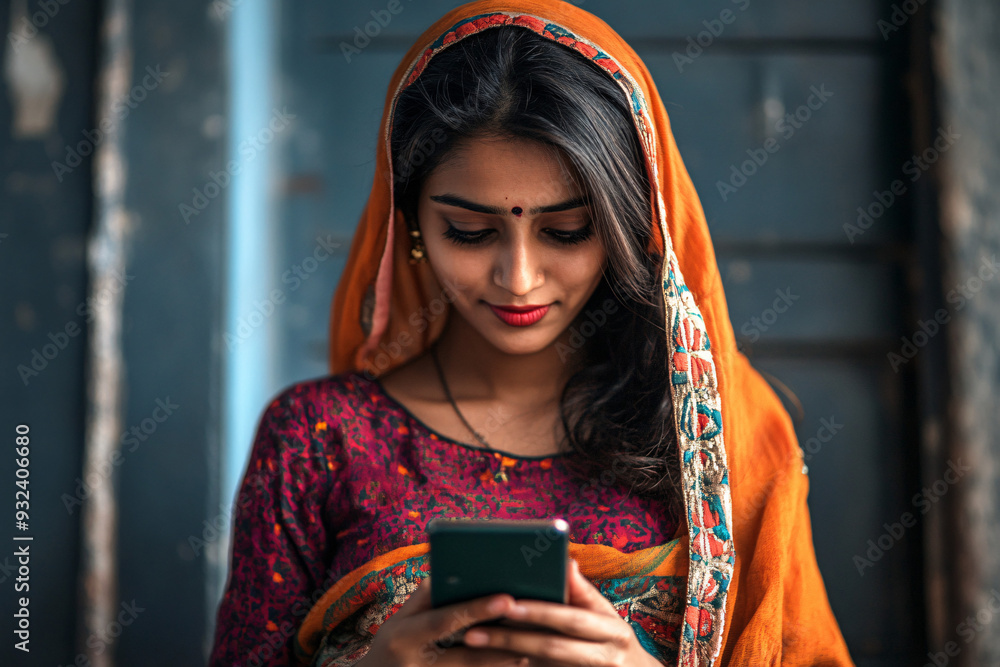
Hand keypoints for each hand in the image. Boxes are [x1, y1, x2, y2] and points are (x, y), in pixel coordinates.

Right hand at [357, 574, 531, 665]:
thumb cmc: (390, 644)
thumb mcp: (399, 618)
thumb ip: (426, 597)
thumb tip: (457, 571)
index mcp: (404, 636)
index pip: (446, 620)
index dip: (477, 609)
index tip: (507, 598)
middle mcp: (417, 663)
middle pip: (467, 656)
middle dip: (500, 642)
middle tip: (532, 627)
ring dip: (502, 662)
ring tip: (528, 649)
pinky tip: (513, 663)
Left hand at [459, 558, 661, 666]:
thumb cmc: (612, 639)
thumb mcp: (605, 615)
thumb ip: (582, 592)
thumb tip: (566, 561)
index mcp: (612, 629)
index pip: (571, 619)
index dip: (538, 611)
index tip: (506, 603)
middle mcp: (606, 654)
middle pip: (552, 647)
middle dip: (512, 638)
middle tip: (474, 630)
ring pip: (545, 665)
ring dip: (508, 655)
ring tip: (476, 643)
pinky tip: (490, 662)